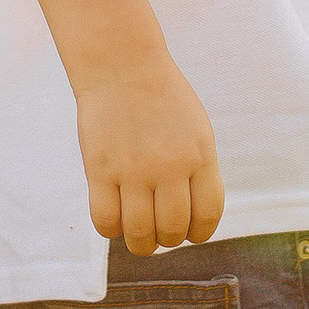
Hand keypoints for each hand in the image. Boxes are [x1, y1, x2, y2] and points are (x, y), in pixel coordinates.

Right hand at [77, 57, 224, 254]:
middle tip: (158, 231)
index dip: (199, 233)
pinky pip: (105, 221)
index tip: (188, 232)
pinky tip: (114, 218)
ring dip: (140, 243)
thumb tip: (193, 216)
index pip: (208, 215)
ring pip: (140, 233)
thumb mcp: (196, 130)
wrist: (122, 64)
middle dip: (167, 239)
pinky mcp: (100, 169)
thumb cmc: (161, 99)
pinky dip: (110, 230)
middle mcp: (170, 166)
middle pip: (173, 229)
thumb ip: (199, 170)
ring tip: (136, 234)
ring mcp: (133, 169)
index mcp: (200, 155)